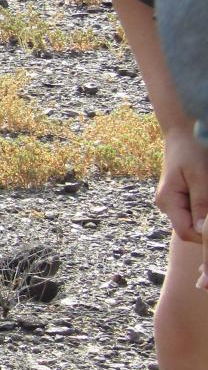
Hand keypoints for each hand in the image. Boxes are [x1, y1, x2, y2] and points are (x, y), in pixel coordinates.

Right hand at [153, 128, 207, 249]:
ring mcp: (172, 201)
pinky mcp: (179, 197)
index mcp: (168, 201)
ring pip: (193, 221)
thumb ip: (201, 202)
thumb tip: (202, 230)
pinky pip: (193, 211)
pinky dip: (204, 209)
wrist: (182, 133)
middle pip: (190, 228)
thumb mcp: (200, 176)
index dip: (205, 236)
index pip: (186, 231)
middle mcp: (166, 205)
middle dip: (207, 225)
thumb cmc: (191, 150)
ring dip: (206, 216)